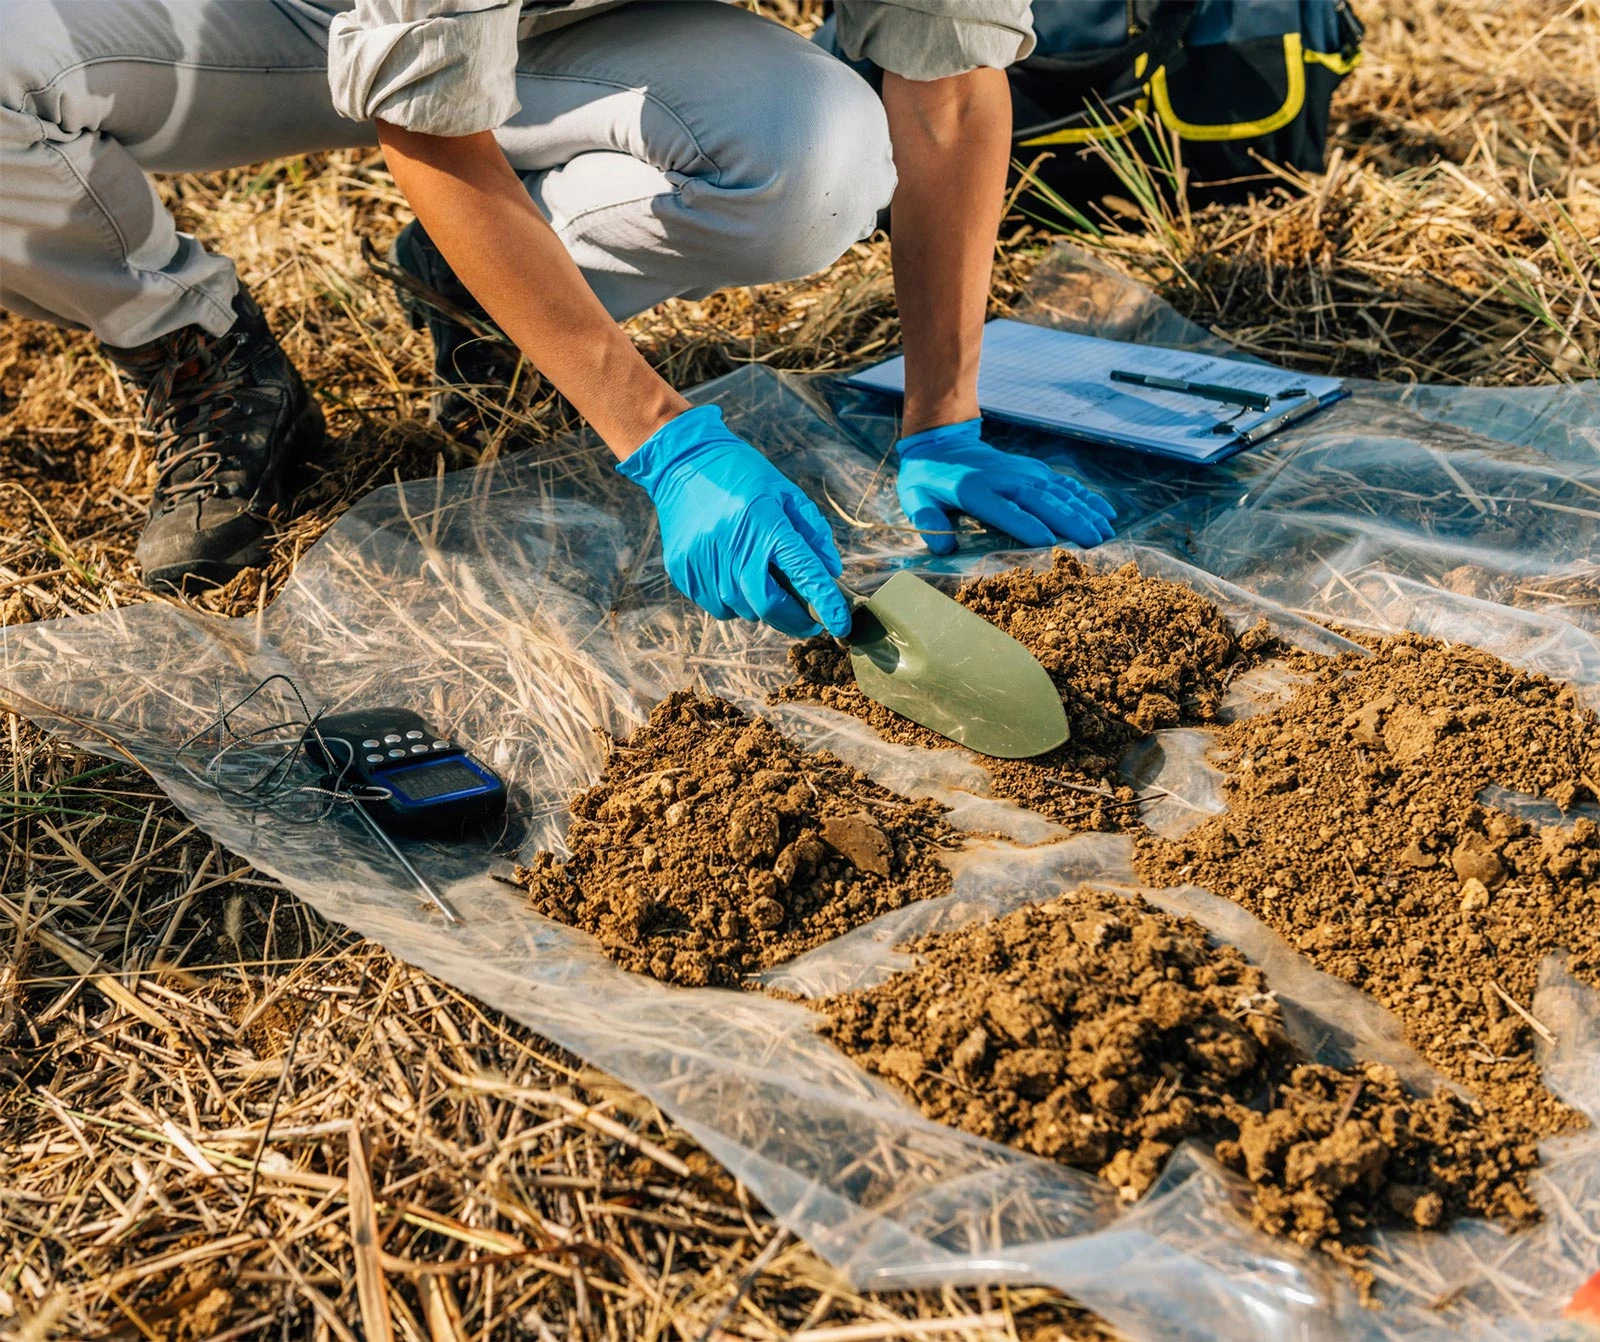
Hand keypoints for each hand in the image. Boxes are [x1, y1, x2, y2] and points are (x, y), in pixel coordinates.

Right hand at [618, 405, 851, 638]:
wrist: (683, 462)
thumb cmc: (742, 475)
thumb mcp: (785, 492)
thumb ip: (813, 532)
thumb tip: (831, 572)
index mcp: (765, 522)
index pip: (803, 571)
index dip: (825, 603)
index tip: (842, 626)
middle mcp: (733, 545)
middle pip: (768, 605)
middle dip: (794, 621)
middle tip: (810, 622)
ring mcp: (703, 561)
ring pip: (742, 610)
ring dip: (761, 607)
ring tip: (762, 581)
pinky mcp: (682, 570)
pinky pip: (716, 606)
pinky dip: (733, 602)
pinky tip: (733, 576)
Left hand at [895, 418, 1115, 555]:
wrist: (942, 442)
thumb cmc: (927, 478)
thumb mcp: (914, 498)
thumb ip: (927, 520)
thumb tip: (944, 547)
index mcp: (975, 490)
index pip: (1006, 511)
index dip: (1028, 527)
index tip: (1050, 543)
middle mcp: (1005, 479)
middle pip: (1041, 502)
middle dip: (1069, 523)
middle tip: (1093, 545)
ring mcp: (1023, 472)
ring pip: (1059, 493)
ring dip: (1085, 512)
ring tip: (1106, 532)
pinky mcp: (1033, 471)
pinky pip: (1064, 484)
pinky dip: (1085, 497)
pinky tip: (1105, 511)